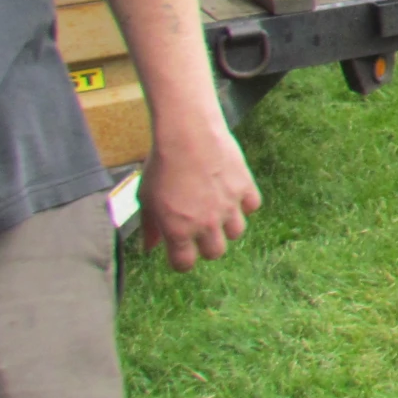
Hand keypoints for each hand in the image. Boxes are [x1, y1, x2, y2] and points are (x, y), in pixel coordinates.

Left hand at [138, 115, 260, 271]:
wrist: (187, 134)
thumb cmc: (161, 165)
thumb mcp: (146, 198)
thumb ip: (150, 226)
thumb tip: (150, 247)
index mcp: (178, 231)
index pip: (185, 264)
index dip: (181, 259)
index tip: (180, 250)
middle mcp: (206, 225)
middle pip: (214, 252)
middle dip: (206, 244)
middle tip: (199, 230)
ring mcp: (228, 208)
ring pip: (236, 233)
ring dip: (226, 226)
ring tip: (218, 211)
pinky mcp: (245, 188)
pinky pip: (251, 207)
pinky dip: (243, 203)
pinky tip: (231, 193)